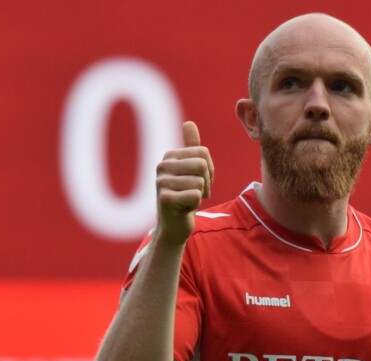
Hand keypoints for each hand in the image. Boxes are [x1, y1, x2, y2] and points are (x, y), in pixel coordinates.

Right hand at [155, 121, 213, 245]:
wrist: (174, 226)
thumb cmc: (185, 197)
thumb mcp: (190, 171)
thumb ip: (191, 148)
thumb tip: (189, 123)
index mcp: (169, 156)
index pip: (203, 153)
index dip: (209, 170)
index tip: (202, 181)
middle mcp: (162, 166)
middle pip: (201, 165)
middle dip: (207, 182)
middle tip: (198, 192)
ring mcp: (161, 182)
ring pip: (199, 181)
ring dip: (201, 194)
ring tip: (190, 200)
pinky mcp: (164, 199)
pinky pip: (195, 195)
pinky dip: (195, 203)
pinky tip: (185, 208)